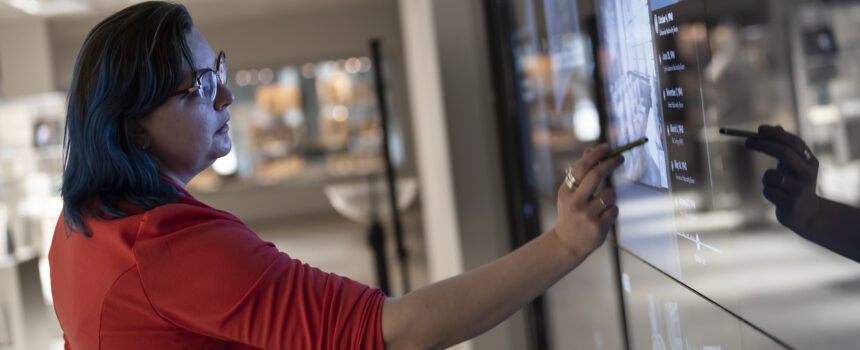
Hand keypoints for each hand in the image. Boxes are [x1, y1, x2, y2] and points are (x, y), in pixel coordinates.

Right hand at [553, 143, 624, 257]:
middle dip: (610, 163)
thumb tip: (590, 150)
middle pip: (596, 175)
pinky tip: (602, 217)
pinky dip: (611, 211)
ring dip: (610, 195)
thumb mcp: (570, 194)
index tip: (608, 147)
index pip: (582, 167)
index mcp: (566, 192)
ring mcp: (587, 216)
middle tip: (620, 157)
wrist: (567, 243)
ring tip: (602, 204)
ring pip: (610, 194)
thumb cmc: (571, 213)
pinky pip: (614, 210)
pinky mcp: (598, 227)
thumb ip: (580, 174)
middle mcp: (575, 203)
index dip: (596, 155)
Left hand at [746, 125, 820, 232]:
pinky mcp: (791, 203)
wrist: (806, 214)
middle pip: (785, 153)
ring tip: (774, 186)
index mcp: (810, 162)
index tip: (759, 129)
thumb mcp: (793, 166)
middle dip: (764, 145)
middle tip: (747, 141)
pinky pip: (768, 191)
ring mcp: (800, 189)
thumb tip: (776, 126)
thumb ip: (785, 148)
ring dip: (766, 178)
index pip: (794, 143)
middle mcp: (808, 174)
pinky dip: (767, 192)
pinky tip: (777, 198)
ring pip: (770, 175)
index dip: (776, 134)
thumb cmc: (795, 184)